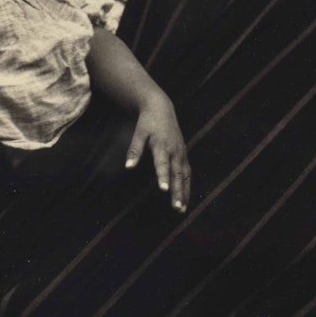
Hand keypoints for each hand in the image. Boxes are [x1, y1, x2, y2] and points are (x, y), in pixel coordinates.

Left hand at [125, 91, 190, 212]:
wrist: (161, 108)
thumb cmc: (148, 122)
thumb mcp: (139, 133)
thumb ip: (134, 150)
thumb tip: (128, 167)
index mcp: (162, 145)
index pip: (162, 164)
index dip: (163, 177)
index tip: (164, 190)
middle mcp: (174, 151)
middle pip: (177, 174)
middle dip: (178, 192)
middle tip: (177, 208)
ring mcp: (181, 152)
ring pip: (185, 175)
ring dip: (185, 192)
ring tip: (182, 209)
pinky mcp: (183, 153)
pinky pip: (187, 172)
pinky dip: (187, 185)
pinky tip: (185, 197)